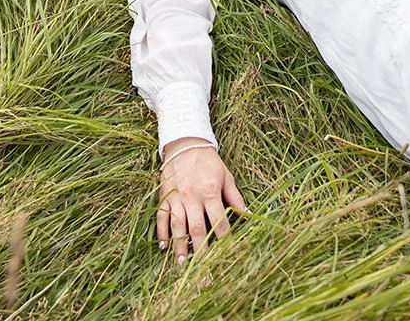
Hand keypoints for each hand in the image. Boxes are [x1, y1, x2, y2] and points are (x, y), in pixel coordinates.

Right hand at [157, 137, 247, 261]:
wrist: (186, 144)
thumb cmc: (209, 162)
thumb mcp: (226, 176)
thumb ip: (235, 196)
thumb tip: (248, 214)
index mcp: (211, 192)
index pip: (219, 220)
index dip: (224, 238)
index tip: (227, 252)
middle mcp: (193, 197)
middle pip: (197, 228)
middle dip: (200, 249)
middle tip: (202, 267)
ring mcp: (177, 197)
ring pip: (177, 225)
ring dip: (179, 244)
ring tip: (181, 262)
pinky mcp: (164, 195)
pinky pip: (161, 216)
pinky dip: (161, 232)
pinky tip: (163, 247)